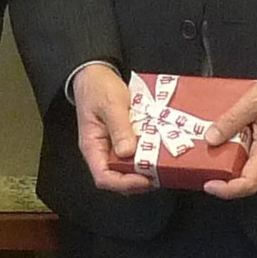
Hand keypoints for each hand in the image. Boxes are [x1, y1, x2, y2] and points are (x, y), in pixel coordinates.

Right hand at [69, 63, 156, 194]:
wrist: (96, 73)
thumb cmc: (98, 88)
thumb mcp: (110, 104)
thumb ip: (119, 127)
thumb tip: (128, 152)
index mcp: (92, 146)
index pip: (104, 178)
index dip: (124, 184)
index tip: (145, 179)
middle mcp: (103, 151)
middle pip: (119, 178)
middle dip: (139, 180)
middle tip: (160, 174)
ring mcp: (115, 146)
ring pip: (129, 168)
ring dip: (146, 169)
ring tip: (164, 165)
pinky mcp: (125, 139)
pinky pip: (136, 154)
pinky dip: (149, 156)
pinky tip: (161, 151)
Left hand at [201, 72, 256, 198]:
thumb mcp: (253, 101)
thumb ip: (230, 121)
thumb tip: (211, 138)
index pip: (248, 184)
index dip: (226, 190)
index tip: (210, 184)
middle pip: (245, 176)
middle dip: (224, 168)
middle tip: (208, 153)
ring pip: (250, 165)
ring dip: (232, 155)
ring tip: (221, 136)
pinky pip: (256, 155)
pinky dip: (242, 148)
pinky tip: (236, 132)